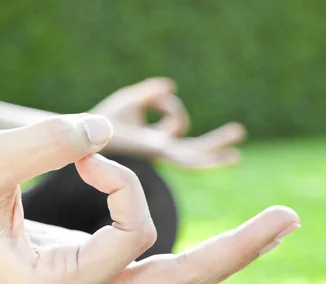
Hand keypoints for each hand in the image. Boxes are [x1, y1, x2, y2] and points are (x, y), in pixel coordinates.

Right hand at [0, 114, 299, 283]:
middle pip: (181, 282)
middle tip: (289, 219)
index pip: (131, 233)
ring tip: (277, 227)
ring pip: (175, 282)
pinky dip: (197, 255)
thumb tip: (105, 137)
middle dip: (238, 249)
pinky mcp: (92, 283)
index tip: (83, 152)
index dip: (121, 181)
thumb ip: (43, 141)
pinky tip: (233, 243)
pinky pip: (157, 273)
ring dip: (228, 253)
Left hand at [92, 77, 245, 168]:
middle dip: (216, 142)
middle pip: (194, 149)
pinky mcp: (157, 150)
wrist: (86, 134)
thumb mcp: (131, 101)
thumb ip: (150, 93)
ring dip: (216, 146)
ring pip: (195, 155)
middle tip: (239, 133)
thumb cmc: (103, 121)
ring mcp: (161, 153)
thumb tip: (171, 86)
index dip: (170, 105)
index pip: (177, 126)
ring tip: (238, 146)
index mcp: (157, 141)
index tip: (159, 94)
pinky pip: (180, 140)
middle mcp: (162, 150)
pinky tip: (199, 127)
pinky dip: (176, 116)